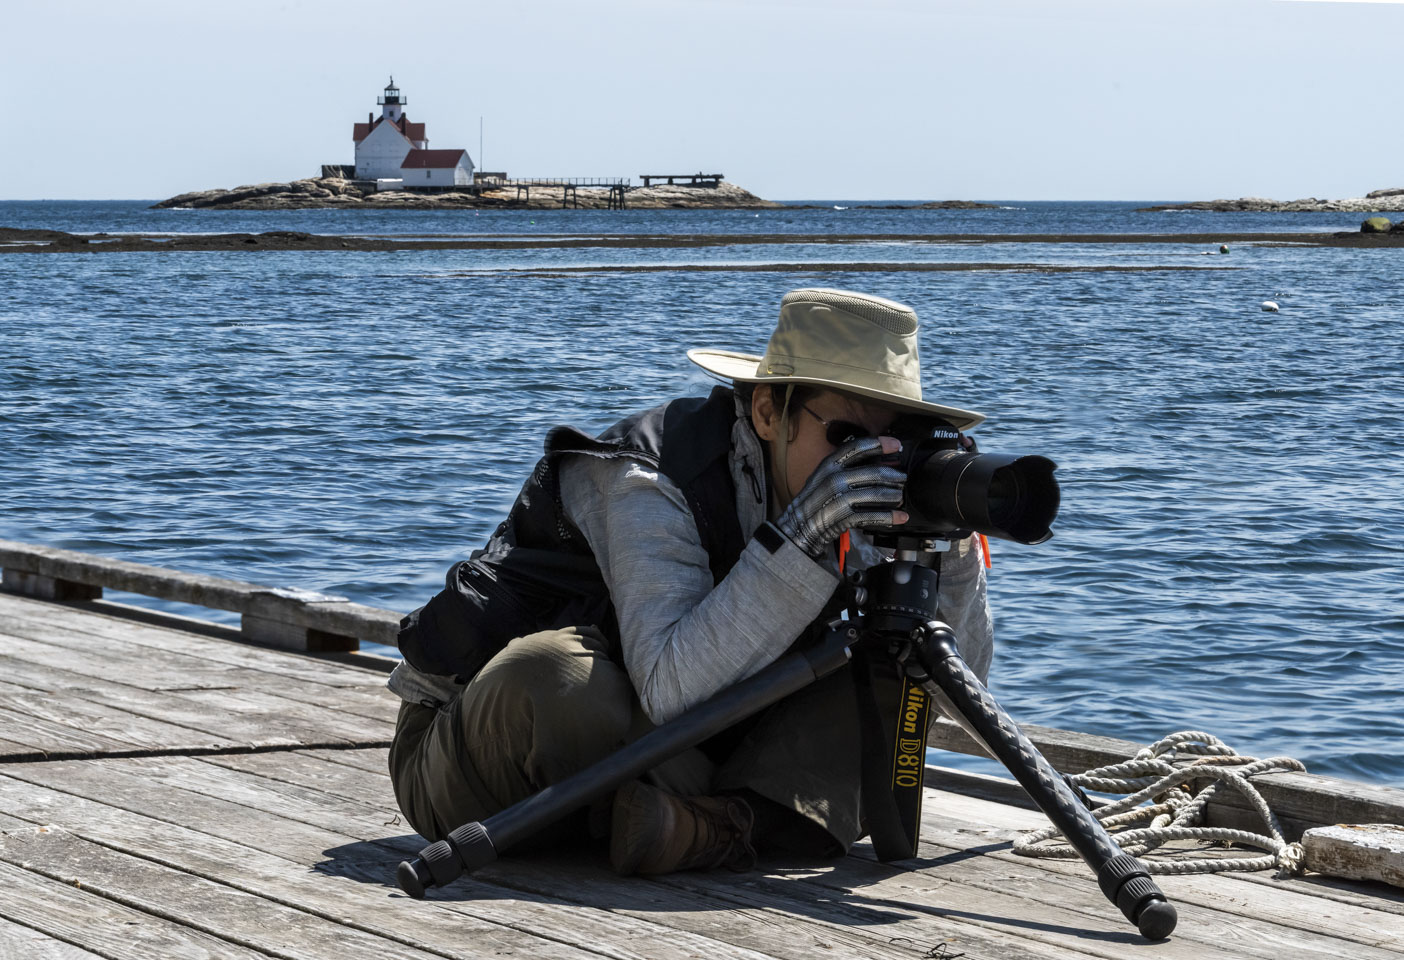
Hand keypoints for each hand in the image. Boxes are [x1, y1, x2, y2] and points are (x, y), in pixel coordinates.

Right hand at [775, 436, 907, 559]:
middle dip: (893, 475)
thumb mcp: (824, 476)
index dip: (879, 444)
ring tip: (900, 497)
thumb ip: (845, 467)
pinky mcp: (843, 517)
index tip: (896, 445)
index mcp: (829, 464)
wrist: (799, 526)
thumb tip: (877, 461)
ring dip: (894, 495)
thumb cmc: (816, 499)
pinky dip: (889, 517)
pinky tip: (899, 517)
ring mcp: (839, 498)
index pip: (857, 448)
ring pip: (876, 493)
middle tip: (902, 478)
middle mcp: (834, 478)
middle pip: (873, 472)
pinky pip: (872, 515)